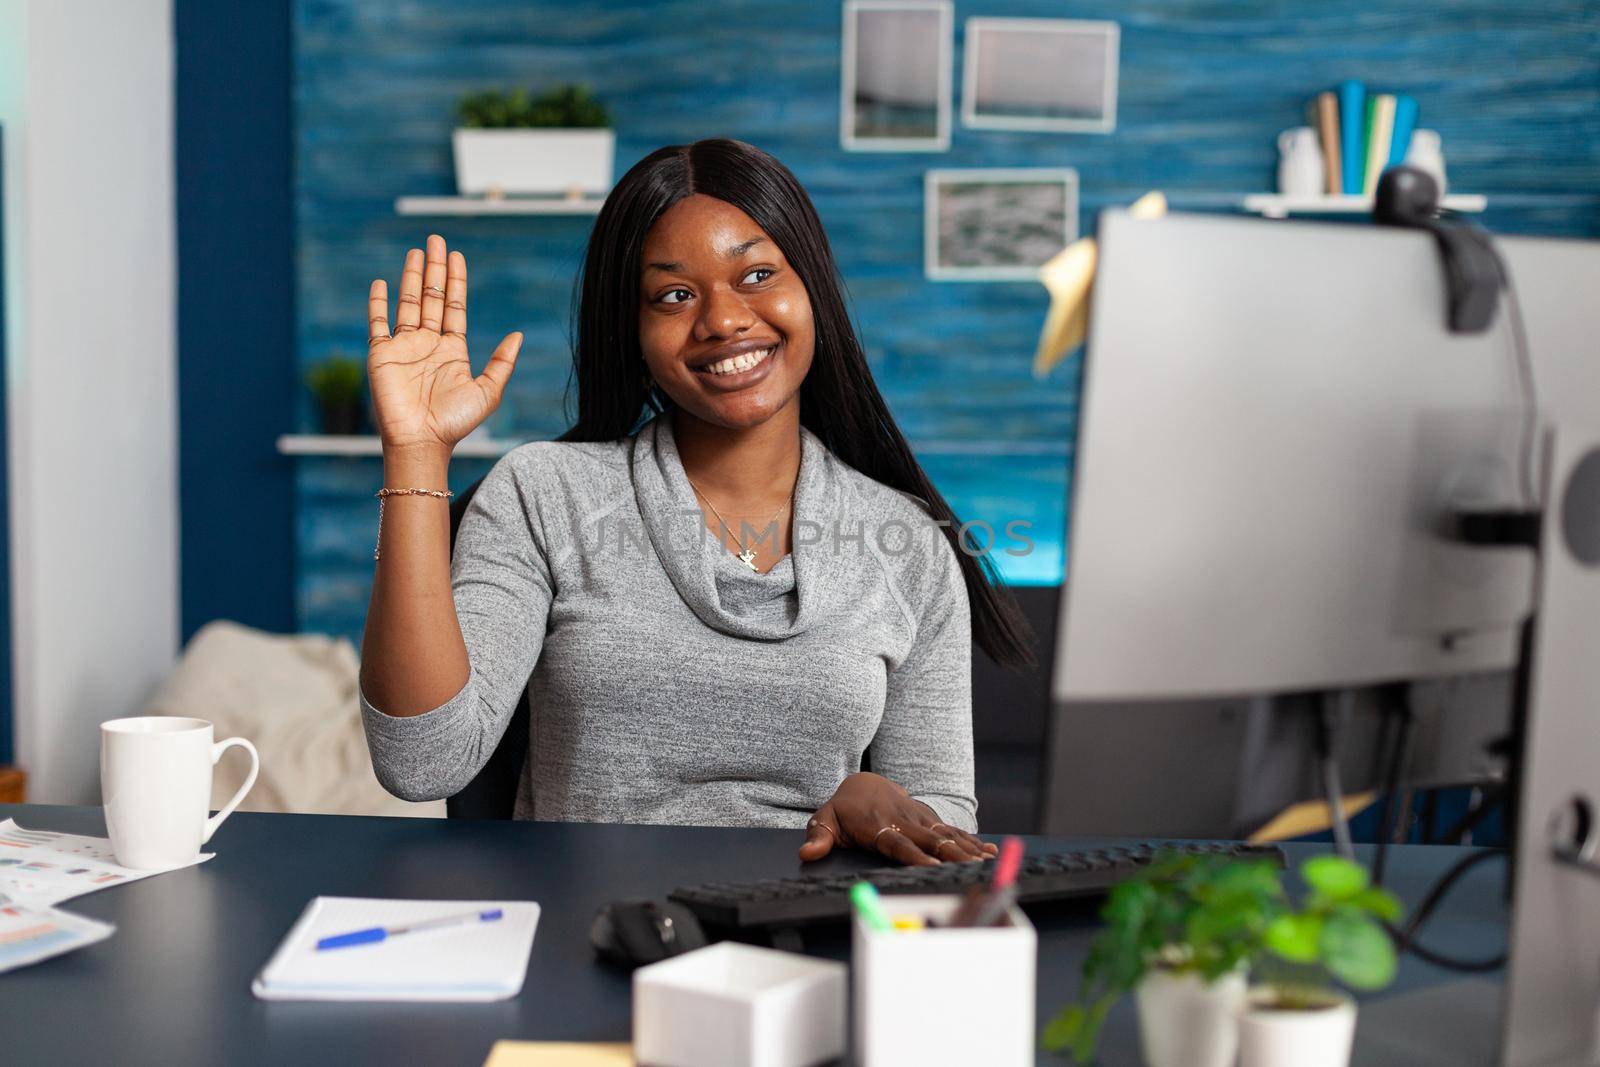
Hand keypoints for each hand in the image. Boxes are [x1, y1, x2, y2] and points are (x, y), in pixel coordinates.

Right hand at [367, 234, 522, 454]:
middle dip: (434, 269)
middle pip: (432, 297)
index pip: (455, 306)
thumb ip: (502, 362)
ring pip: (408, 303)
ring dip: (412, 277)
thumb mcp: (488, 391)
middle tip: (435, 239)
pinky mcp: (381, 354)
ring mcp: (404, 347)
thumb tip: (518, 334)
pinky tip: (382, 282)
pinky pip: (378, 322)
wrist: (421, 441)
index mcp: (452, 349)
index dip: (456, 281)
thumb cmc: (455, 422)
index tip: (456, 255)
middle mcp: (428, 344)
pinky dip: (378, 302)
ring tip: (416, 252)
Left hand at [798, 772, 998, 865]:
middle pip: (929, 840)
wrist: (863, 783)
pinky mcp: (929, 818)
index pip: (898, 843)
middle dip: (950, 854)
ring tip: (987, 862)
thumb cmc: (843, 810)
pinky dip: (972, 840)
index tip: (930, 866)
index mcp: (877, 825)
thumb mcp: (825, 821)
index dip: (915, 854)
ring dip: (967, 848)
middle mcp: (902, 820)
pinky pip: (952, 829)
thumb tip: (806, 853)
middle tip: (970, 868)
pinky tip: (989, 851)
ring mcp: (918, 817)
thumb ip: (818, 838)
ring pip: (946, 834)